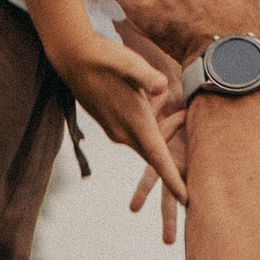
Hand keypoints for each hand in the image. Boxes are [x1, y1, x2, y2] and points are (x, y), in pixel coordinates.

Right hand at [61, 27, 186, 215]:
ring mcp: (116, 131)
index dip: (173, 181)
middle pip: (157, 153)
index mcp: (134, 124)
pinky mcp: (112, 124)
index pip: (158, 159)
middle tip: (186, 134)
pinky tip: (147, 97)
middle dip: (172, 154)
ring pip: (148, 139)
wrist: (73, 58)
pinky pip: (138, 131)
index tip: (186, 201)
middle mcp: (125, 134)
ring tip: (171, 102)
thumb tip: (163, 85)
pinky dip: (150, 122)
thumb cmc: (105, 58)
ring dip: (162, 127)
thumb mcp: (130, 64)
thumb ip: (148, 76)